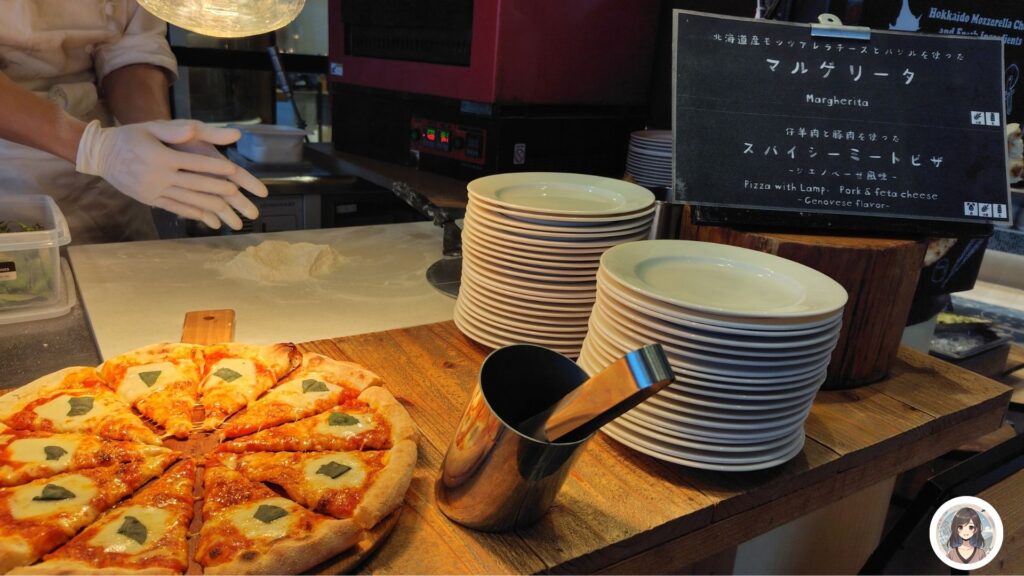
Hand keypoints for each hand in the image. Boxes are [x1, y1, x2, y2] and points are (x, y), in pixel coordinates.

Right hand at [75, 119, 268, 229]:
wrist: (100, 155)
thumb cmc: (129, 136)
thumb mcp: (151, 127)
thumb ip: (175, 129)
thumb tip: (194, 130)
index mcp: (160, 156)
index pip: (193, 164)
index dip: (214, 167)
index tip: (233, 170)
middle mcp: (158, 176)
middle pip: (194, 185)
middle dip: (217, 189)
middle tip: (236, 193)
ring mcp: (153, 190)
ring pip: (187, 200)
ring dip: (209, 205)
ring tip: (227, 208)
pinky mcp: (150, 200)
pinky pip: (175, 208)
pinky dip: (193, 212)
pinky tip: (207, 216)